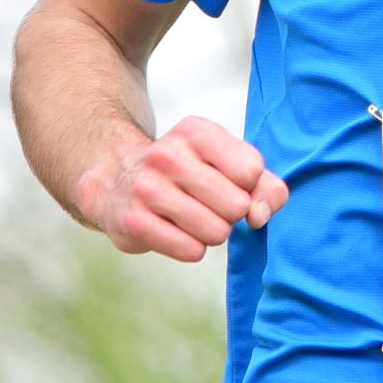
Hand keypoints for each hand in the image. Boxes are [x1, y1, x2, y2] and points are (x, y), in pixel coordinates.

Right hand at [73, 114, 287, 261]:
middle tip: (210, 204)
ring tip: (193, 217)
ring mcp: (147, 189)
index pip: (252, 170)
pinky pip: (191, 251)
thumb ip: (264, 185)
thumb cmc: (187, 173)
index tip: (230, 182)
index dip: (249, 185)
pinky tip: (175, 231)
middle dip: (232, 213)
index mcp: (195, 131)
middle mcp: (167, 154)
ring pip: (217, 232)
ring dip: (213, 232)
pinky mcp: (134, 222)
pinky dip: (192, 248)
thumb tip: (260, 215)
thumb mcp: (226, 162)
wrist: (117, 180)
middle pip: (237, 205)